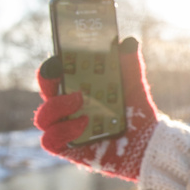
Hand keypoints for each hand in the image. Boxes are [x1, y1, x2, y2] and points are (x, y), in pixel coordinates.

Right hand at [34, 37, 158, 181]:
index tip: (58, 57)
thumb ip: (130, 65)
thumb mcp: (134, 87)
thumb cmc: (135, 113)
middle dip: (48, 80)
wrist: (147, 143)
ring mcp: (64, 128)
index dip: (51, 66)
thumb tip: (129, 41)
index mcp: (77, 90)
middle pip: (45, 92)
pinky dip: (64, 130)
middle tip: (62, 72)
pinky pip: (50, 139)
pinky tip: (84, 123)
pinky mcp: (67, 148)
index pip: (55, 76)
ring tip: (81, 100)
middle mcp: (66, 109)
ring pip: (43, 116)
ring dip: (58, 106)